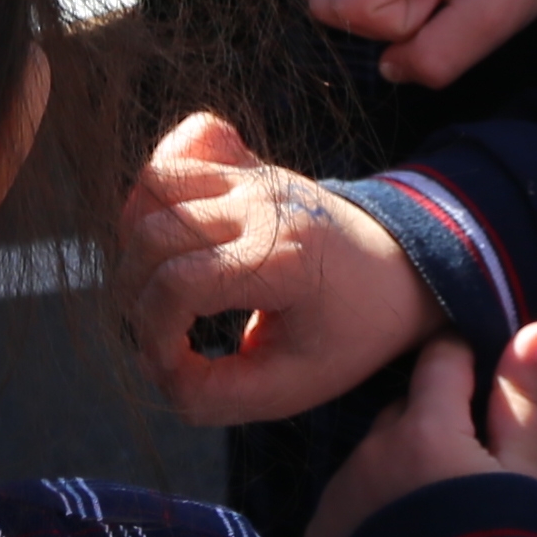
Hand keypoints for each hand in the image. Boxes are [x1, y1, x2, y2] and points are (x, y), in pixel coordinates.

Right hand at [118, 112, 436, 422]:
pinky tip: (173, 225)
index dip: (152, 333)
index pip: (179, 284)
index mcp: (284, 260)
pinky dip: (162, 178)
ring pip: (156, 183)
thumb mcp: (292, 388)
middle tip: (157, 332)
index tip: (168, 364)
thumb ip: (214, 395)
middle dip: (134, 294)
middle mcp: (265, 206)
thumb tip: (153, 369)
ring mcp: (256, 175)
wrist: (402, 274)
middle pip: (153, 234)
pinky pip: (187, 141)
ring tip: (155, 285)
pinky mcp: (251, 162)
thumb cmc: (350, 335)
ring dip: (135, 241)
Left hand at [305, 320, 536, 536]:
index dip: (466, 366)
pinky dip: (368, 511)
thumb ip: (522, 398)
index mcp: (423, 427)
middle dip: (432, 427)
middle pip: (403, 412)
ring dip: (397, 471)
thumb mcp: (525, 476)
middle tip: (465, 473)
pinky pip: (345, 503)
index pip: (441, 359)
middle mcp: (369, 450)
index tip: (483, 389)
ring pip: (372, 459)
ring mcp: (337, 495)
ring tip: (431, 519)